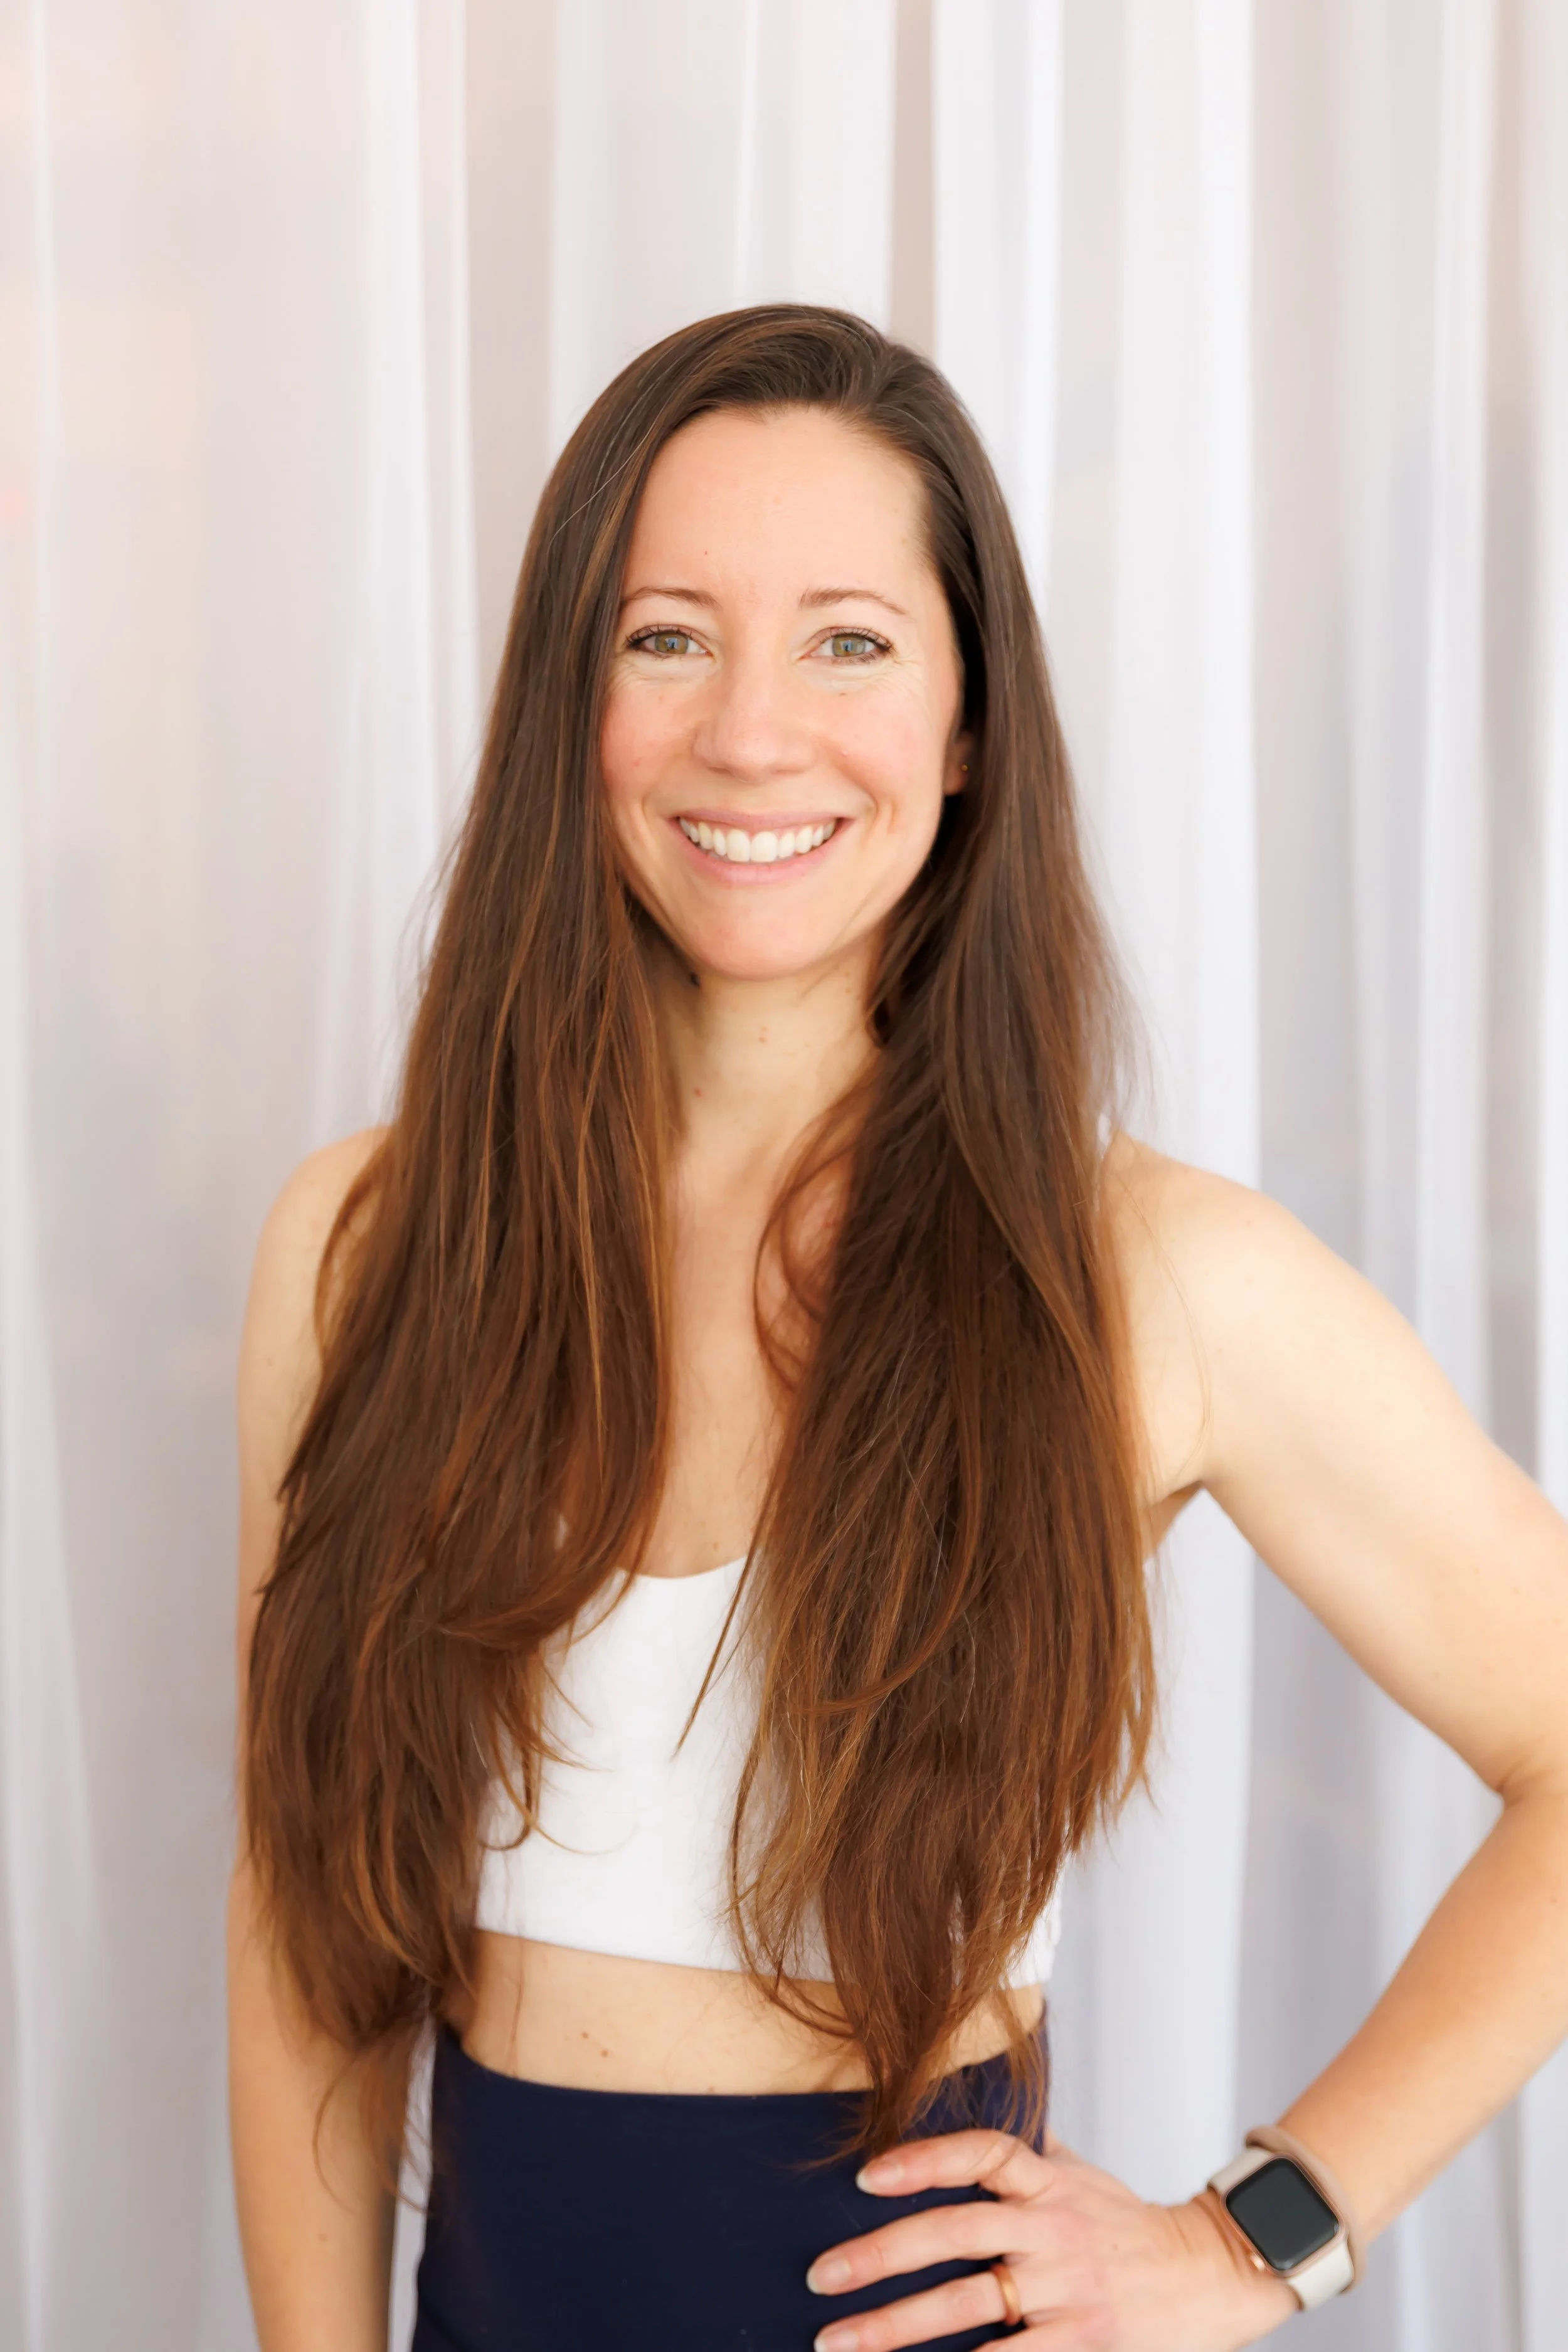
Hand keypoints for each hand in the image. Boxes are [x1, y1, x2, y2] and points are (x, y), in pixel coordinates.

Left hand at [803, 2126, 1299, 2350]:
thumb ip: (1029, 2155)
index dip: (923, 2159)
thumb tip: (973, 2113)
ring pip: (965, 2304)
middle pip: (954, 2233)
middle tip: (820, 2276)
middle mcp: (1053, 2229)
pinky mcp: (1083, 2342)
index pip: (982, 2153)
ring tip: (837, 2341)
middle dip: (879, 2256)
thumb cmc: (1128, 2224)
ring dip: (894, 2327)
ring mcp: (1067, 2288)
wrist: (1209, 2275)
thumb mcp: (1081, 2175)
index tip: (866, 2178)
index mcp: (1049, 2183)